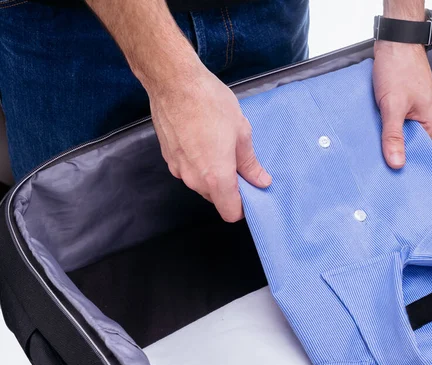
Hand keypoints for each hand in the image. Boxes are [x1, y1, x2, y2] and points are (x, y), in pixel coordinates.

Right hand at [147, 60, 271, 222]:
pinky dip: (199, 164)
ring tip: (221, 145)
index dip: (243, 207)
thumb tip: (261, 181)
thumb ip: (250, 163)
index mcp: (216, 177)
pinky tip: (204, 140)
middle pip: (216, 198)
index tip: (251, 192)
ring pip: (202, 184)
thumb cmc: (210, 103)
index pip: (230, 213)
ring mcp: (178, 169)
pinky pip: (189, 171)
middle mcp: (194, 179)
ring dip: (214, 174)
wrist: (173, 82)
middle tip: (240, 162)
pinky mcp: (168, 158)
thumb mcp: (241, 132)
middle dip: (230, 188)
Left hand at [373, 41, 431, 167]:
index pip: (416, 150)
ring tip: (372, 132)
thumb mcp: (393, 106)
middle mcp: (427, 116)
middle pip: (406, 140)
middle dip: (390, 143)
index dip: (399, 157)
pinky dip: (383, 118)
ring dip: (385, 130)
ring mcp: (415, 108)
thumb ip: (393, 135)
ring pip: (398, 128)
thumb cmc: (398, 67)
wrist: (395, 40)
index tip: (384, 165)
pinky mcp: (404, 100)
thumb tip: (396, 163)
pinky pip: (394, 117)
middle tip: (373, 150)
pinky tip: (373, 118)